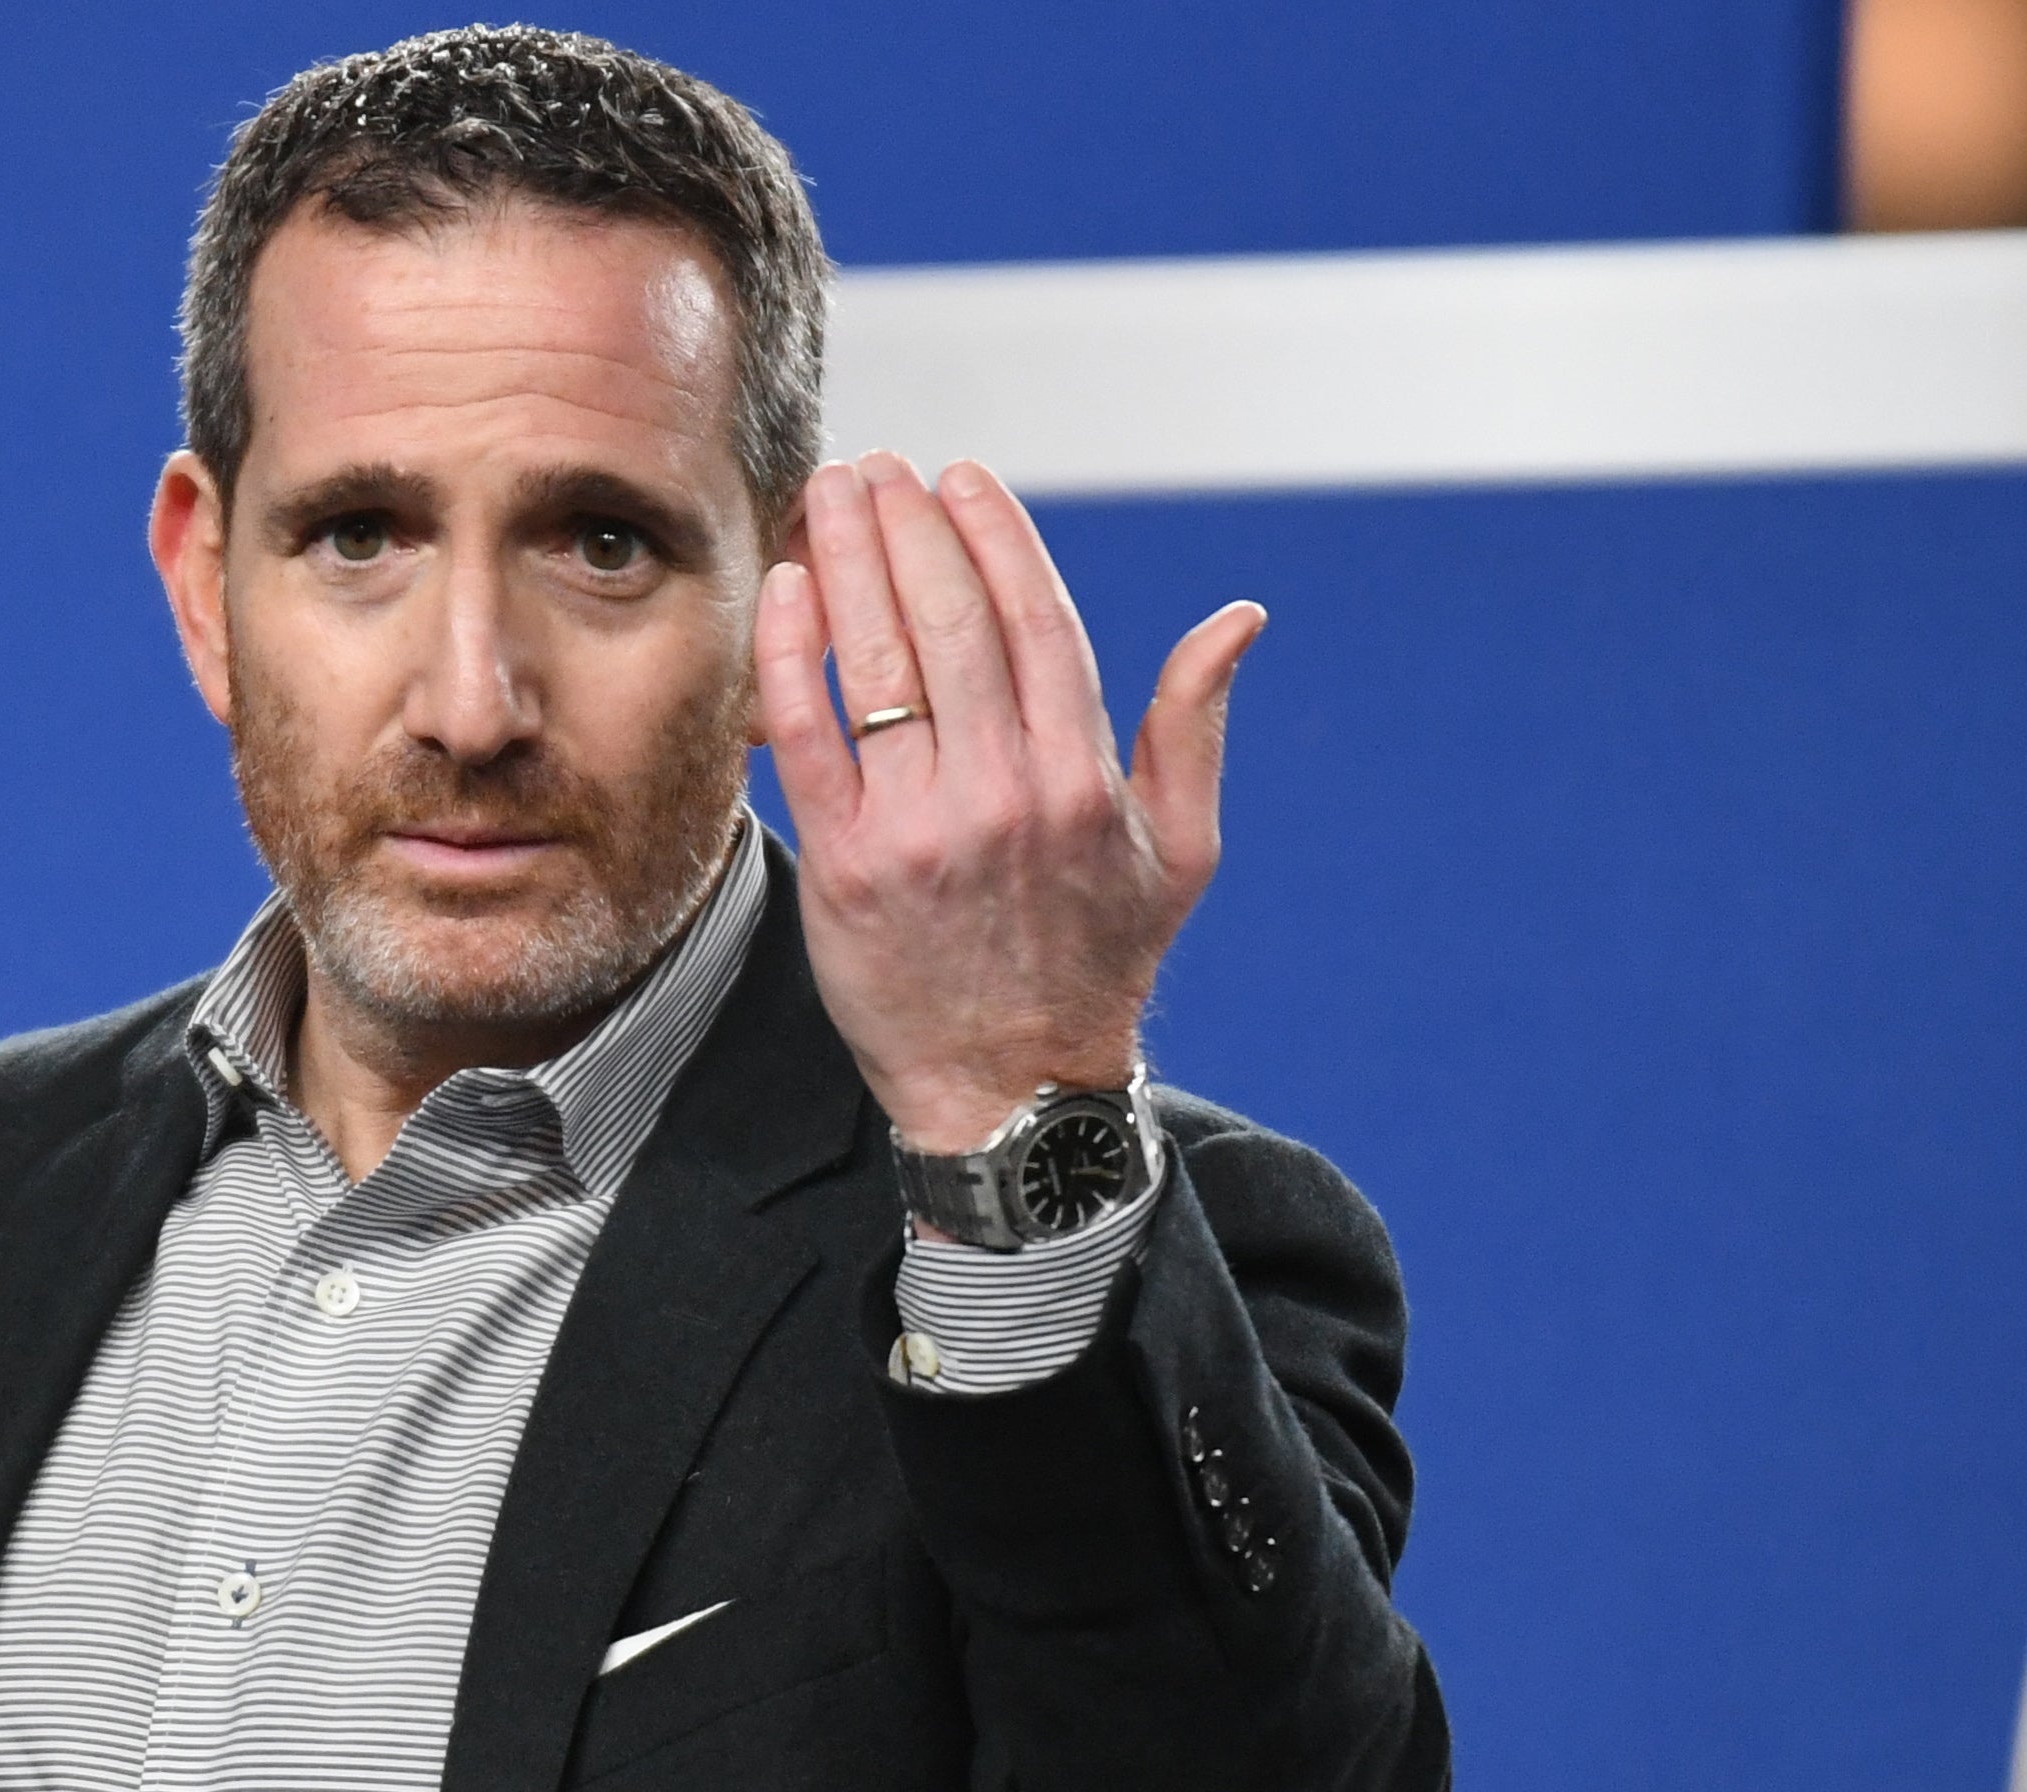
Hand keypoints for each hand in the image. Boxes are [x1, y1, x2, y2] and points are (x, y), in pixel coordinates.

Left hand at [753, 452, 1263, 1152]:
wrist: (1011, 1090)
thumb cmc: (1095, 963)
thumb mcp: (1181, 853)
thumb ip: (1194, 727)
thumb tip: (1238, 620)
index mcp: (1088, 779)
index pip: (1038, 621)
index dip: (995, 537)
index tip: (960, 478)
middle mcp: (1008, 794)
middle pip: (953, 623)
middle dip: (912, 526)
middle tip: (881, 466)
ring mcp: (925, 829)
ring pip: (880, 662)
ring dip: (852, 560)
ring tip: (833, 493)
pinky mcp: (850, 866)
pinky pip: (809, 736)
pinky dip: (793, 655)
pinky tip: (788, 585)